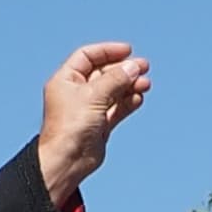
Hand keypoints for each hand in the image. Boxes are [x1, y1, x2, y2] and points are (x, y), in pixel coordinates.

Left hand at [35, 40, 151, 210]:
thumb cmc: (71, 126)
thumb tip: (134, 66)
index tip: (128, 51)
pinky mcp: (100, 125)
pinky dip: (128, 102)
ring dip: (130, 85)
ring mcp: (89, 109)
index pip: (88, 56)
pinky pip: (117, 108)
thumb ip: (116, 78)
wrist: (68, 161)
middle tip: (144, 67)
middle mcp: (76, 92)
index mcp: (66, 80)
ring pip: (114, 91)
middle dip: (124, 69)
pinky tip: (139, 98)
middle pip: (104, 73)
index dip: (108, 51)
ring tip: (146, 84)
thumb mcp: (94, 95)